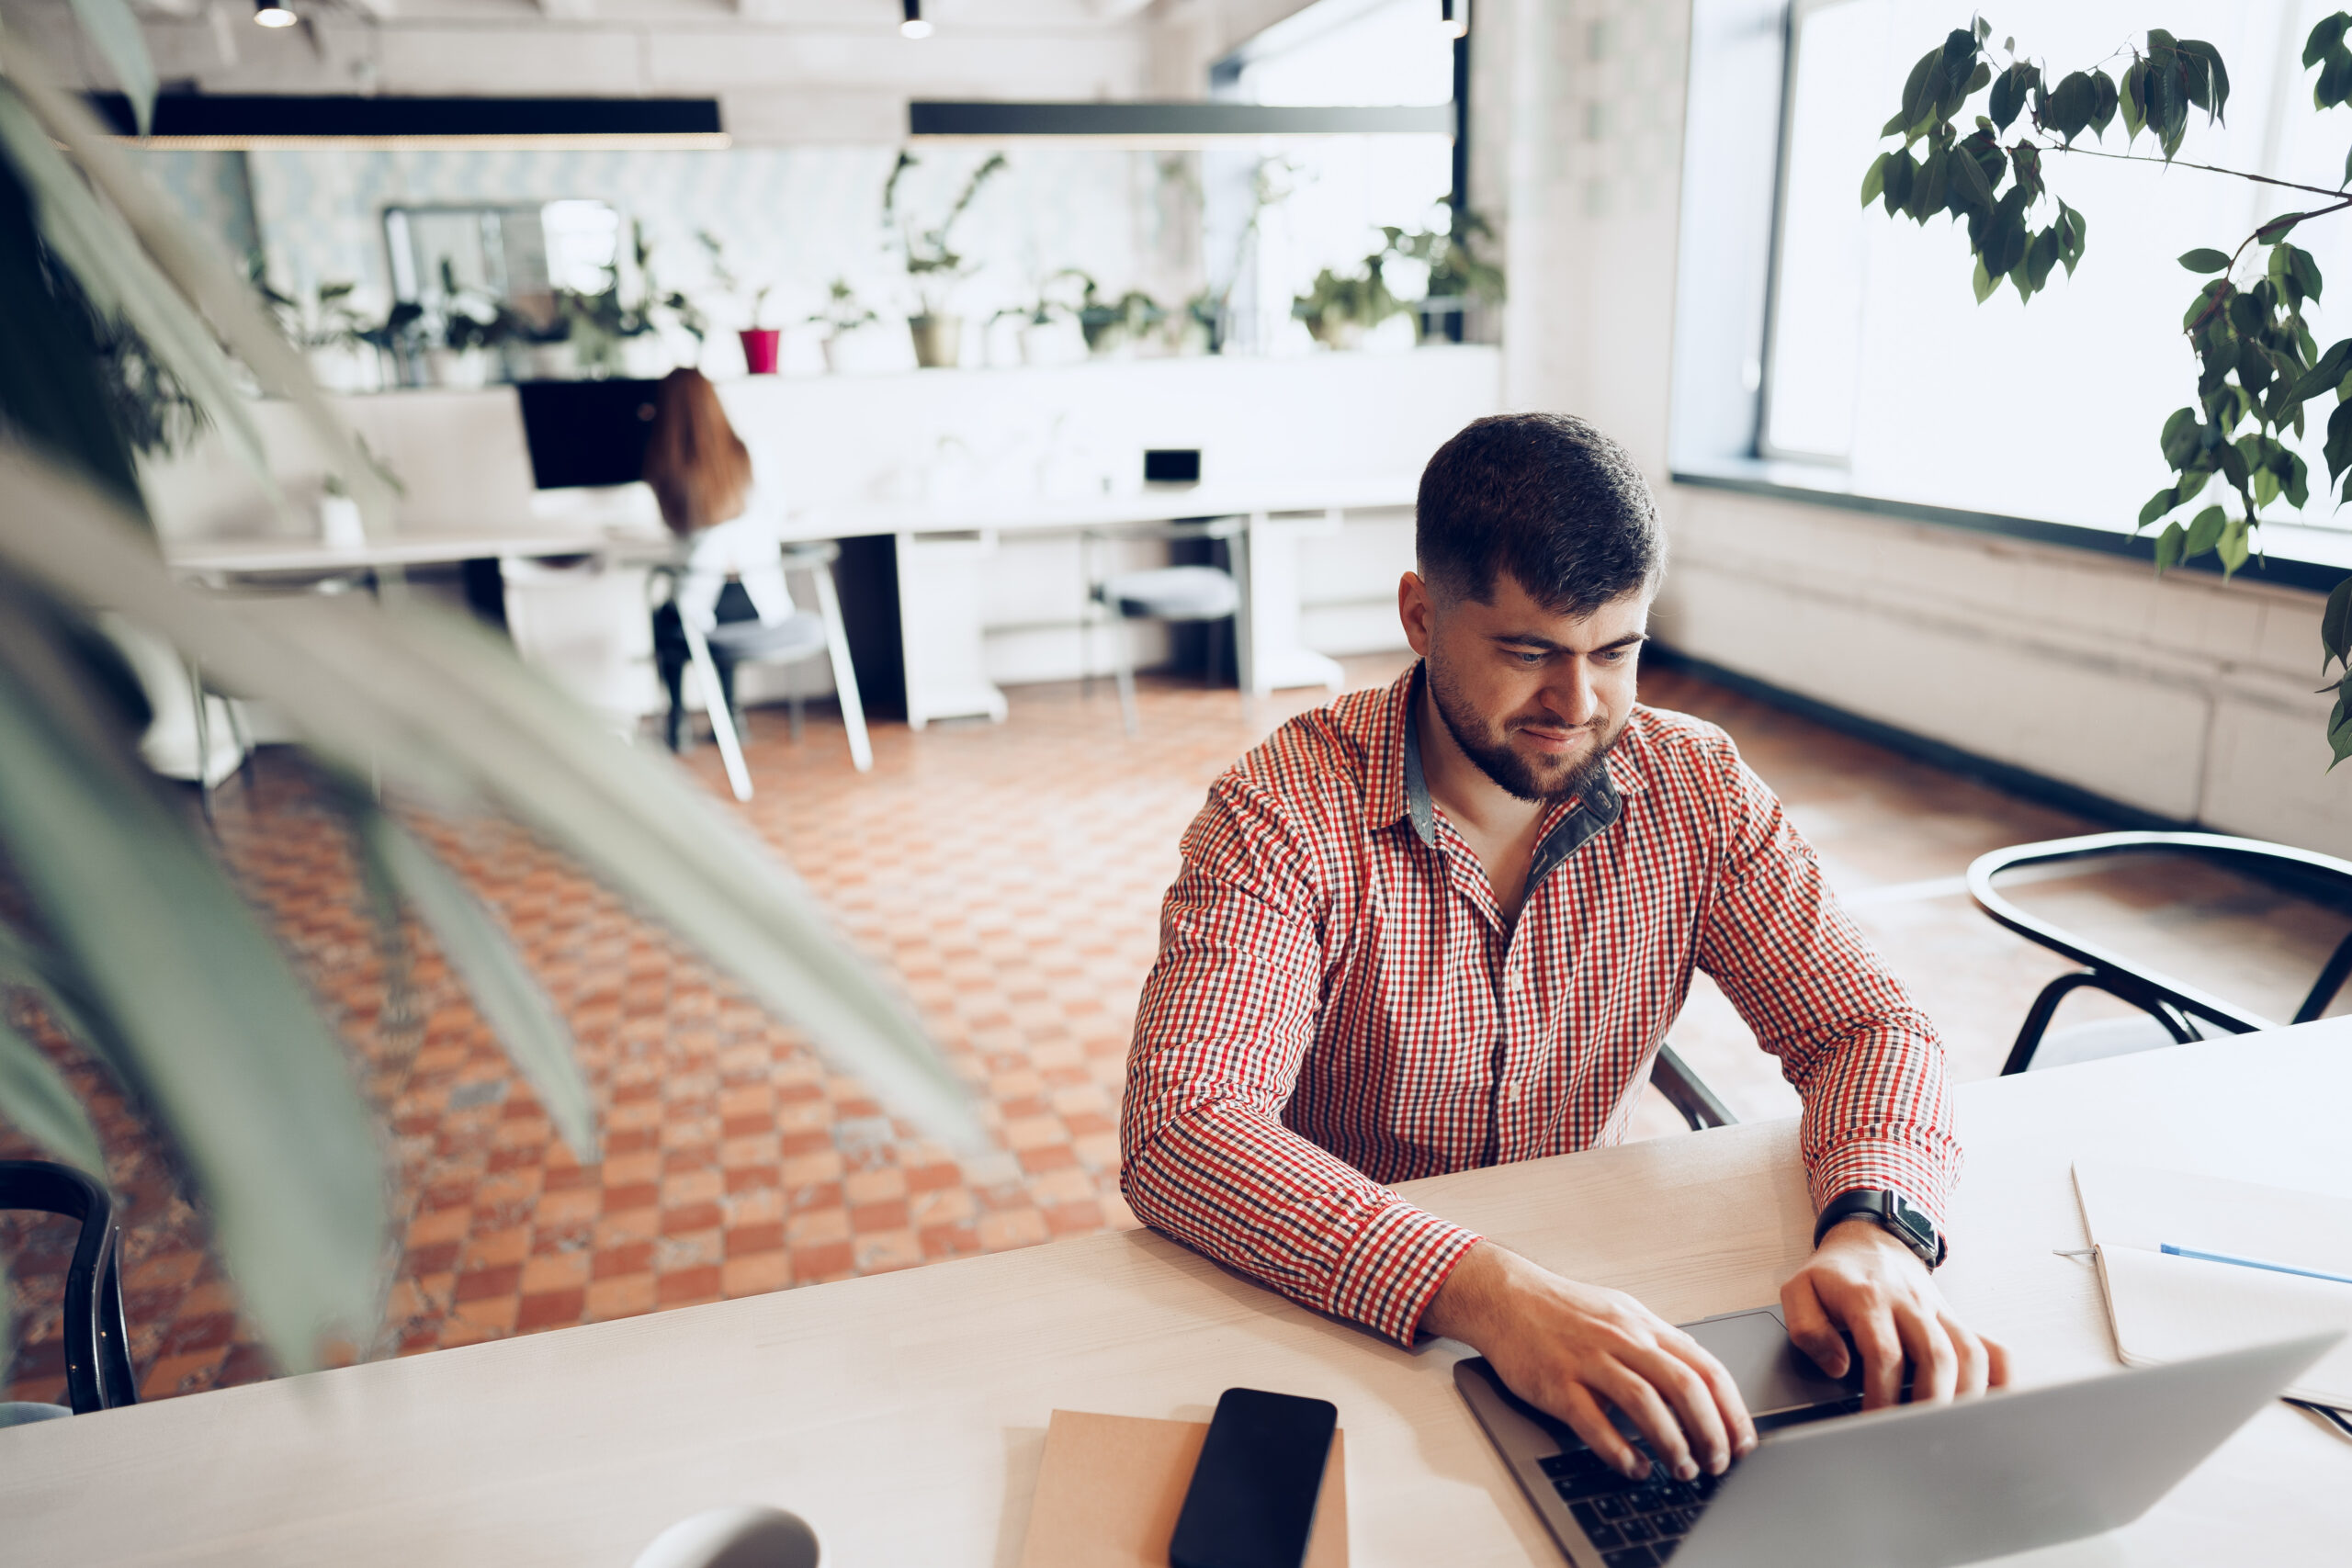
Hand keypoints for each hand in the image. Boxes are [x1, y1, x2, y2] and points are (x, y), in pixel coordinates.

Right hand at [1422, 1242, 1756, 1481]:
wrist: (1504, 1297)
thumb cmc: (1562, 1310)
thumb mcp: (1620, 1314)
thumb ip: (1657, 1344)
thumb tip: (1698, 1378)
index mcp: (1643, 1325)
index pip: (1704, 1366)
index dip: (1731, 1409)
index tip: (1741, 1441)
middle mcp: (1621, 1339)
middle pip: (1683, 1385)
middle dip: (1710, 1431)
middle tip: (1717, 1463)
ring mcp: (1588, 1359)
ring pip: (1645, 1402)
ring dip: (1672, 1443)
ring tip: (1683, 1470)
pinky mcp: (1556, 1383)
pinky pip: (1594, 1422)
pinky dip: (1619, 1450)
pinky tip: (1634, 1467)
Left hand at [1782, 1221, 2011, 1408]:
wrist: (1869, 1240)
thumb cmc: (1834, 1275)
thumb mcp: (1799, 1290)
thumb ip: (1806, 1328)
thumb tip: (1837, 1365)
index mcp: (1868, 1298)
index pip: (1884, 1352)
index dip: (1881, 1394)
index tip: (1872, 1424)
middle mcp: (1910, 1304)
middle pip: (1937, 1356)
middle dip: (1929, 1404)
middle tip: (1914, 1436)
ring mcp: (1939, 1312)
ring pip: (1970, 1353)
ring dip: (1966, 1396)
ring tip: (1949, 1430)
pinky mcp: (1957, 1321)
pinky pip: (1992, 1348)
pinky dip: (2001, 1379)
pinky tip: (1993, 1406)